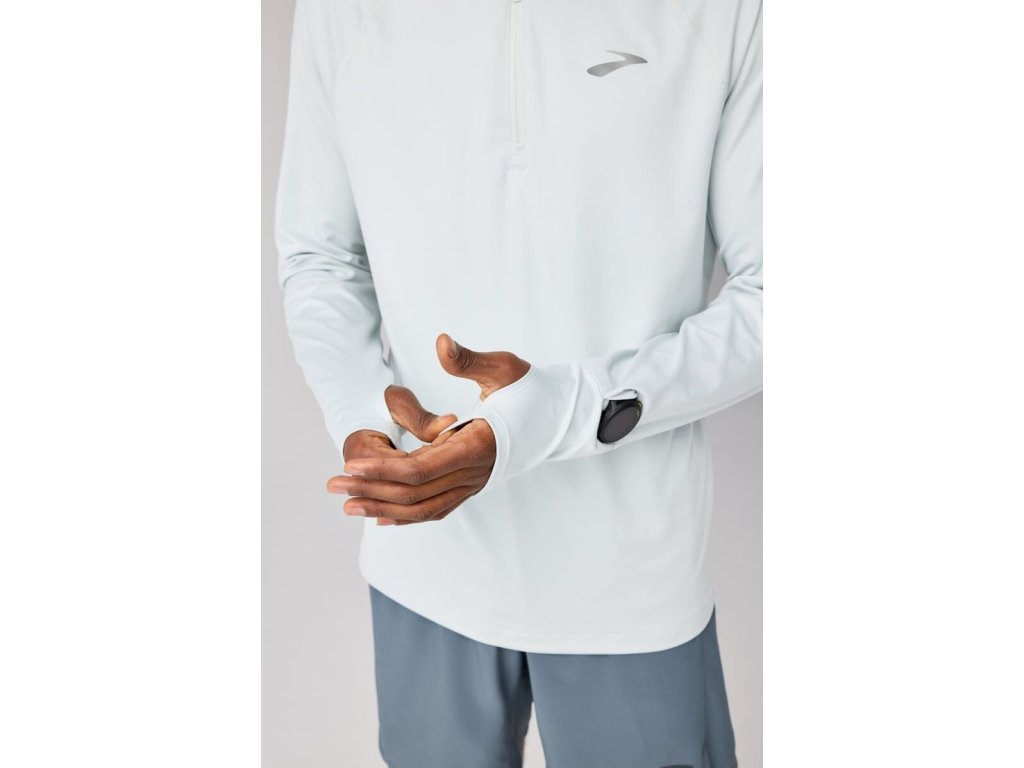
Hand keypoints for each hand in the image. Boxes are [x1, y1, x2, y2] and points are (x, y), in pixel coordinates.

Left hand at [327, 333, 529, 524]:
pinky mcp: (473, 485)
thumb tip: (441, 342)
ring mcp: (475, 483)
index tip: (351, 463)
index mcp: (478, 446)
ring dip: (383, 507)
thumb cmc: (533, 388)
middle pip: (415, 494)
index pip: (420, 468)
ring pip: (424, 508)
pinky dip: (407, 515)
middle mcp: (475, 472)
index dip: (382, 469)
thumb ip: (468, 360)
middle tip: (333, 484)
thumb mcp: (504, 368)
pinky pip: (436, 508)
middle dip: (371, 489)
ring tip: (348, 504)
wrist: (564, 414)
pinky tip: (381, 516)